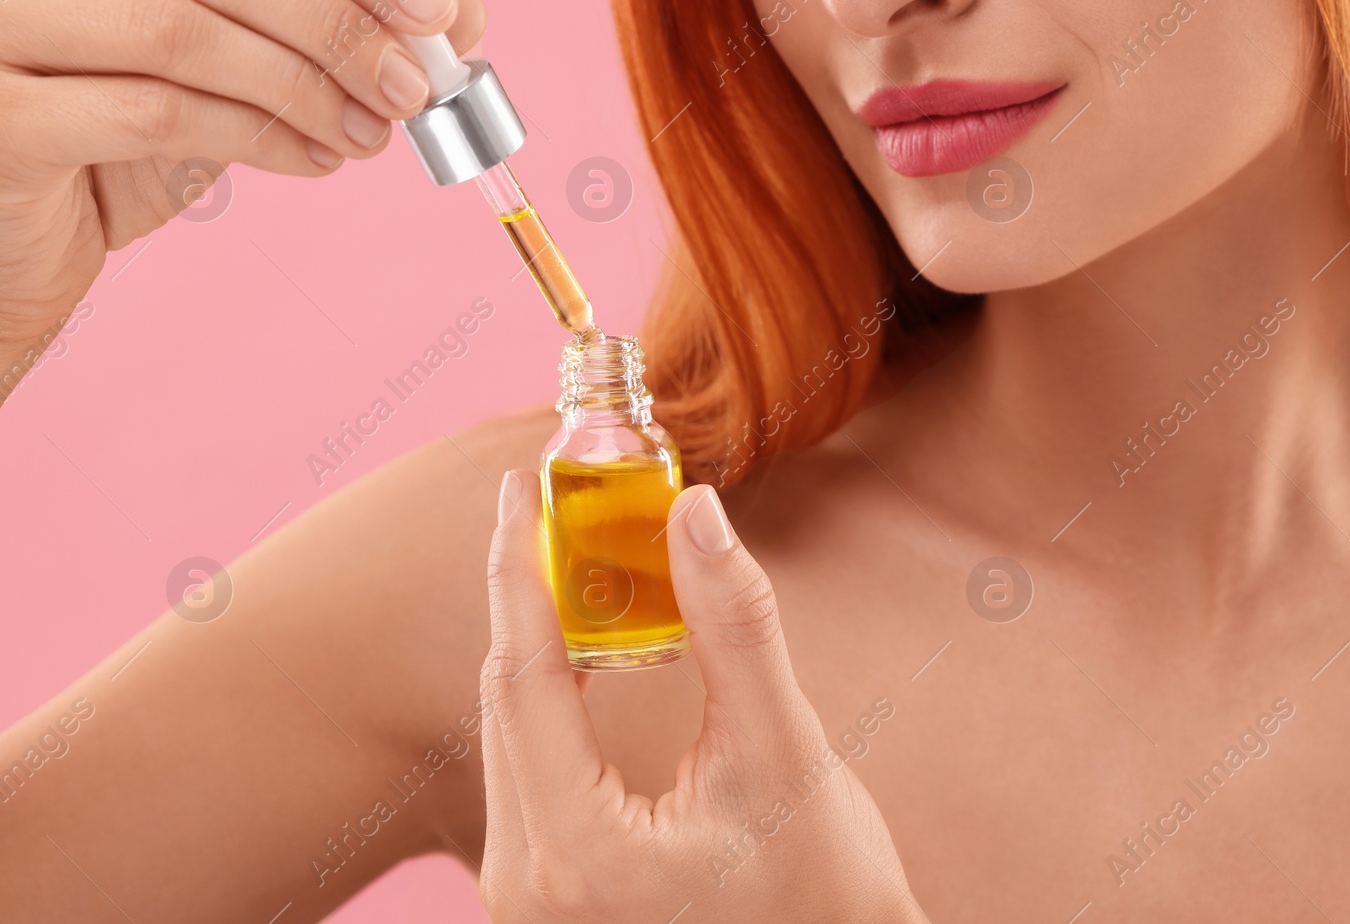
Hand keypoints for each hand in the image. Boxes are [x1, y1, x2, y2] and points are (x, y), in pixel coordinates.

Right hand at [0, 0, 483, 376]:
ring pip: (184, 30)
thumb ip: (330, 26)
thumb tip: (462, 10)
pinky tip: (312, 160)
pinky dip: (257, 138)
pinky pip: (155, 113)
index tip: (437, 11)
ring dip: (305, 87)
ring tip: (368, 136)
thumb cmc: (123, 134)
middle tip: (411, 88)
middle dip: (338, 26)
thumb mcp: (234, 67)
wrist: (18, 237)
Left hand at [477, 471, 927, 922]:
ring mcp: (527, 897)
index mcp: (581, 853)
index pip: (524, 678)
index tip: (520, 488)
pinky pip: (528, 767)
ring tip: (567, 555)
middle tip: (550, 503)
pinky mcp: (544, 892)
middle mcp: (528, 886)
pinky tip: (577, 644)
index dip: (521, 569)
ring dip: (536, 640)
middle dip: (527, 591)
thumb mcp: (783, 748)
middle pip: (506, 701)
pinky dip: (550, 695)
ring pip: (512, 733)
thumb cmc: (821, 884)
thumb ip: (734, 626)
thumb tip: (694, 512)